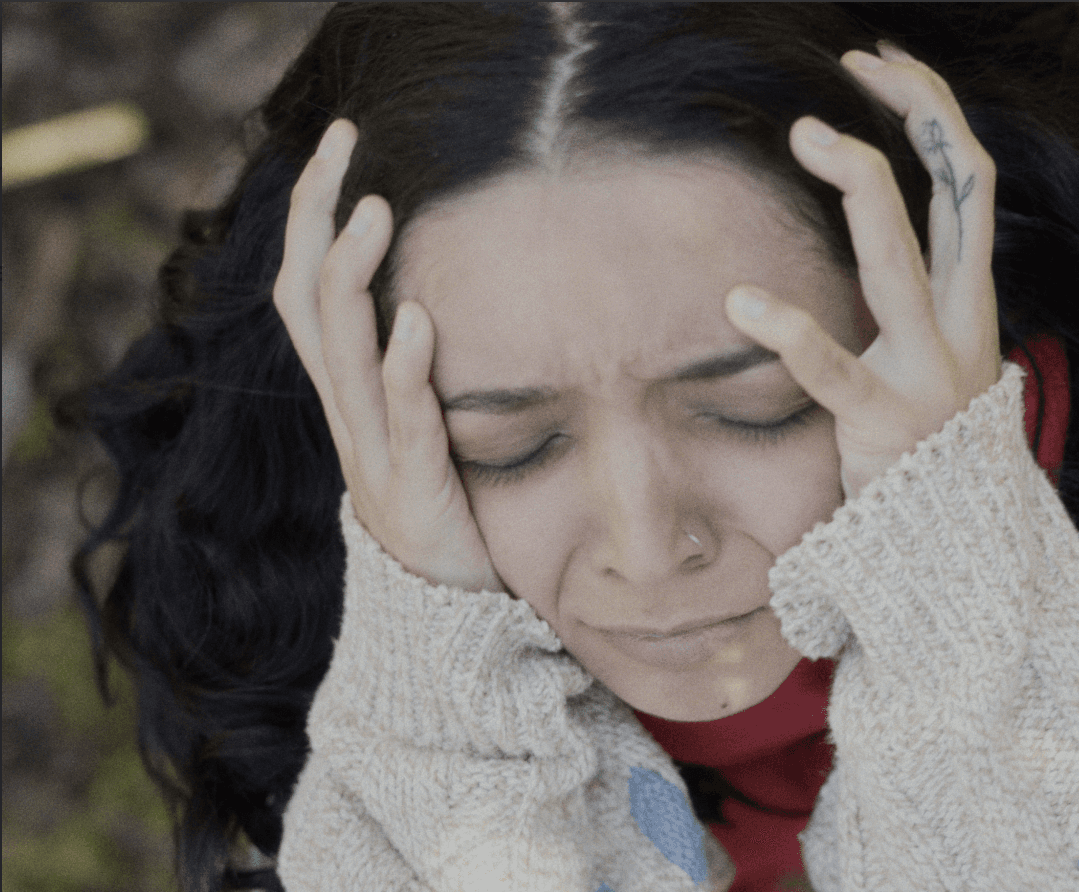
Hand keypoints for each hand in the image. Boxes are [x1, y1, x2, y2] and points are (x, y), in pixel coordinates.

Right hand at [273, 120, 501, 592]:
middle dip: (318, 217)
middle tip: (342, 143)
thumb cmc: (447, 511)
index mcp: (348, 397)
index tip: (337, 145)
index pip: (308, 289)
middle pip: (307, 301)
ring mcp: (373, 453)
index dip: (312, 216)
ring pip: (340, 353)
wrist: (445, 623)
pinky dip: (404, 370)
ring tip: (375, 210)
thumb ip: (421, 371)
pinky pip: (401, 422)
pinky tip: (417, 320)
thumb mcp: (424, 429)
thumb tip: (446, 291)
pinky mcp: (413, 490)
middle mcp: (348, 416)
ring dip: (354, 276)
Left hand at [725, 45, 1001, 498]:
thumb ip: (911, 279)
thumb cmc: (928, 430)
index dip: (934, 109)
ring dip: (860, 186)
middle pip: (959, 192)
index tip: (883, 63)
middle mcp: (962, 319)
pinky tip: (741, 302)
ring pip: (901, 259)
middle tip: (853, 68)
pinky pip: (835, 371)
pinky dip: (790, 333)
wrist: (957, 537)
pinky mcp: (885, 420)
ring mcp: (929, 368)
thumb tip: (863, 207)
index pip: (969, 177)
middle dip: (918, 116)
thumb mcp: (933, 340)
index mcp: (971, 295)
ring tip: (805, 134)